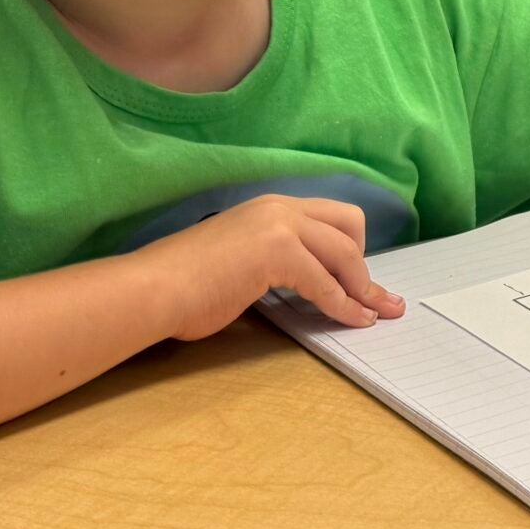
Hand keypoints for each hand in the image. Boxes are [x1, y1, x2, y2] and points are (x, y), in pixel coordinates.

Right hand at [142, 195, 406, 338]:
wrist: (153, 289)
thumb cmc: (185, 285)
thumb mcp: (240, 261)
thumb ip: (272, 262)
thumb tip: (302, 283)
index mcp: (269, 207)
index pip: (329, 218)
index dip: (353, 249)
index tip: (368, 281)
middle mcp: (279, 207)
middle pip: (349, 224)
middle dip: (366, 263)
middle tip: (375, 298)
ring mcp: (278, 225)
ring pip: (345, 253)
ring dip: (364, 288)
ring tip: (375, 313)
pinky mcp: (276, 252)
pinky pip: (326, 282)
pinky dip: (344, 305)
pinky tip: (352, 321)